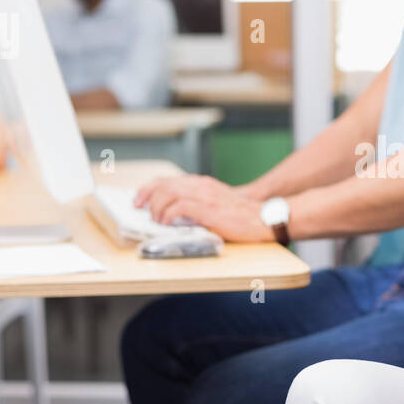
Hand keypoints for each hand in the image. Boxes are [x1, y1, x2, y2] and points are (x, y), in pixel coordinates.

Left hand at [134, 174, 273, 241]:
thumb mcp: (217, 202)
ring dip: (157, 208)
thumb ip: (198, 203)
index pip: (168, 180)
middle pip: (164, 184)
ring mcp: (205, 197)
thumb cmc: (241, 216)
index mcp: (202, 184)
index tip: (139, 199)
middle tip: (139, 209)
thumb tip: (174, 213)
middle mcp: (202, 186)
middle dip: (146, 196)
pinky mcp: (209, 211)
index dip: (149, 188)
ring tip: (156, 220)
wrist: (264, 219)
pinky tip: (167, 223)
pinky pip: (180, 207)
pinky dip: (168, 215)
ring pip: (169, 194)